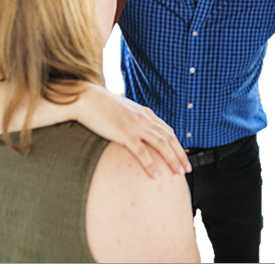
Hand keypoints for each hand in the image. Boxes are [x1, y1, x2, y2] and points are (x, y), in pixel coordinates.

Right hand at [76, 86, 191, 178]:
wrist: (87, 98)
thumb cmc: (101, 106)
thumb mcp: (123, 111)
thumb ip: (134, 120)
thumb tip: (138, 131)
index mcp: (145, 114)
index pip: (167, 131)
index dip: (177, 145)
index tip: (183, 157)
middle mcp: (145, 119)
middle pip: (169, 138)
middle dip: (180, 155)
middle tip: (187, 169)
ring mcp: (136, 126)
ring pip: (161, 145)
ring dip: (172, 160)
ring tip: (178, 173)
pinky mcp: (125, 134)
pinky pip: (142, 152)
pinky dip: (152, 165)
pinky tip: (157, 176)